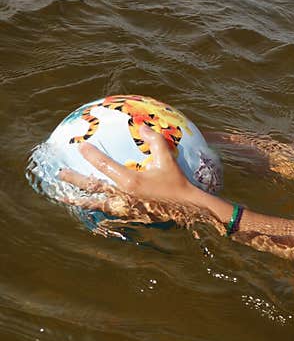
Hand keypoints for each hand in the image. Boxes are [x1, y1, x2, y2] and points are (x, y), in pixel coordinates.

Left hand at [58, 124, 203, 221]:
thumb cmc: (176, 183)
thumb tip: (142, 126)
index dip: (91, 155)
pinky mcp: (127, 214)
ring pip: (94, 203)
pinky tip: (88, 205)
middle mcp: (122, 196)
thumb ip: (155, 141)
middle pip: (92, 187)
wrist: (187, 208)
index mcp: (130, 181)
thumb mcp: (167, 160)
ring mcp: (123, 207)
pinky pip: (105, 210)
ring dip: (78, 198)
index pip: (104, 166)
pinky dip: (93, 207)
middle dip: (75, 179)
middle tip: (60, 173)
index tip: (81, 146)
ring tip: (63, 196)